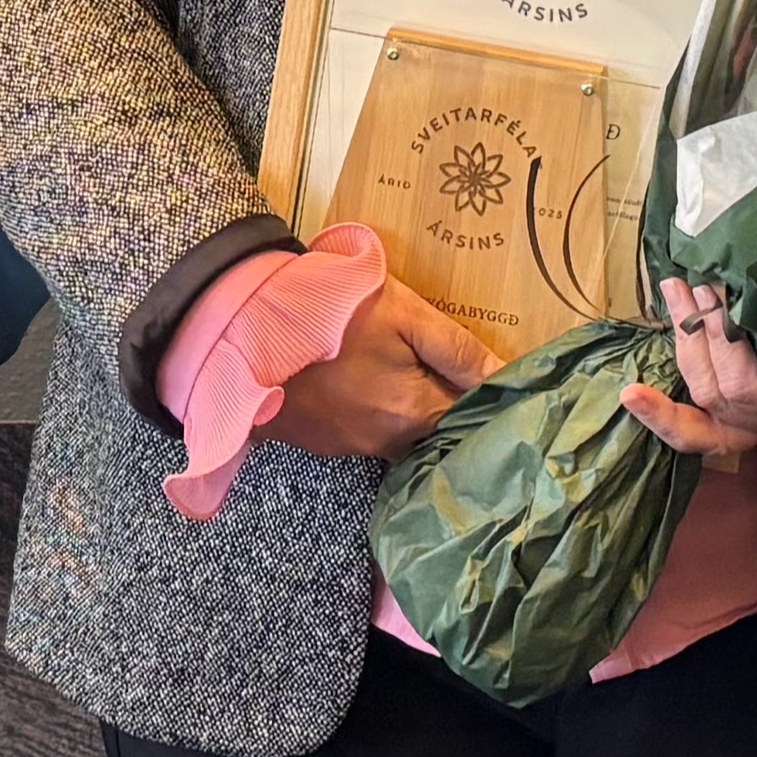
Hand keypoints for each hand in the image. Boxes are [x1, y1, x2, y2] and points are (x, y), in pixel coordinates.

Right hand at [264, 279, 493, 460]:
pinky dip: (372, 416)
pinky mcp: (318, 442)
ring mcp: (347, 446)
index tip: (502, 390)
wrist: (247, 322)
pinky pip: (362, 435)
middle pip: (433, 434)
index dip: (488, 405)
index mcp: (413, 414)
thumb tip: (509, 378)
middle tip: (457, 380)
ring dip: (409, 415)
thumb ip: (458, 350)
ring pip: (397, 438)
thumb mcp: (406, 314)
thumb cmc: (332, 310)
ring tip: (411, 380)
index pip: (470, 423)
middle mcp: (384, 443)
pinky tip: (368, 388)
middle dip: (448, 412)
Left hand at [623, 279, 756, 458]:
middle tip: (694, 280)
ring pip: (701, 395)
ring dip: (681, 340)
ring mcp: (755, 419)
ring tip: (674, 287)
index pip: (749, 388)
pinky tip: (631, 393)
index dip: (725, 344)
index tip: (722, 293)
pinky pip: (696, 429)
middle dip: (698, 331)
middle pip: (717, 389)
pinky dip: (662, 414)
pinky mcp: (741, 410)